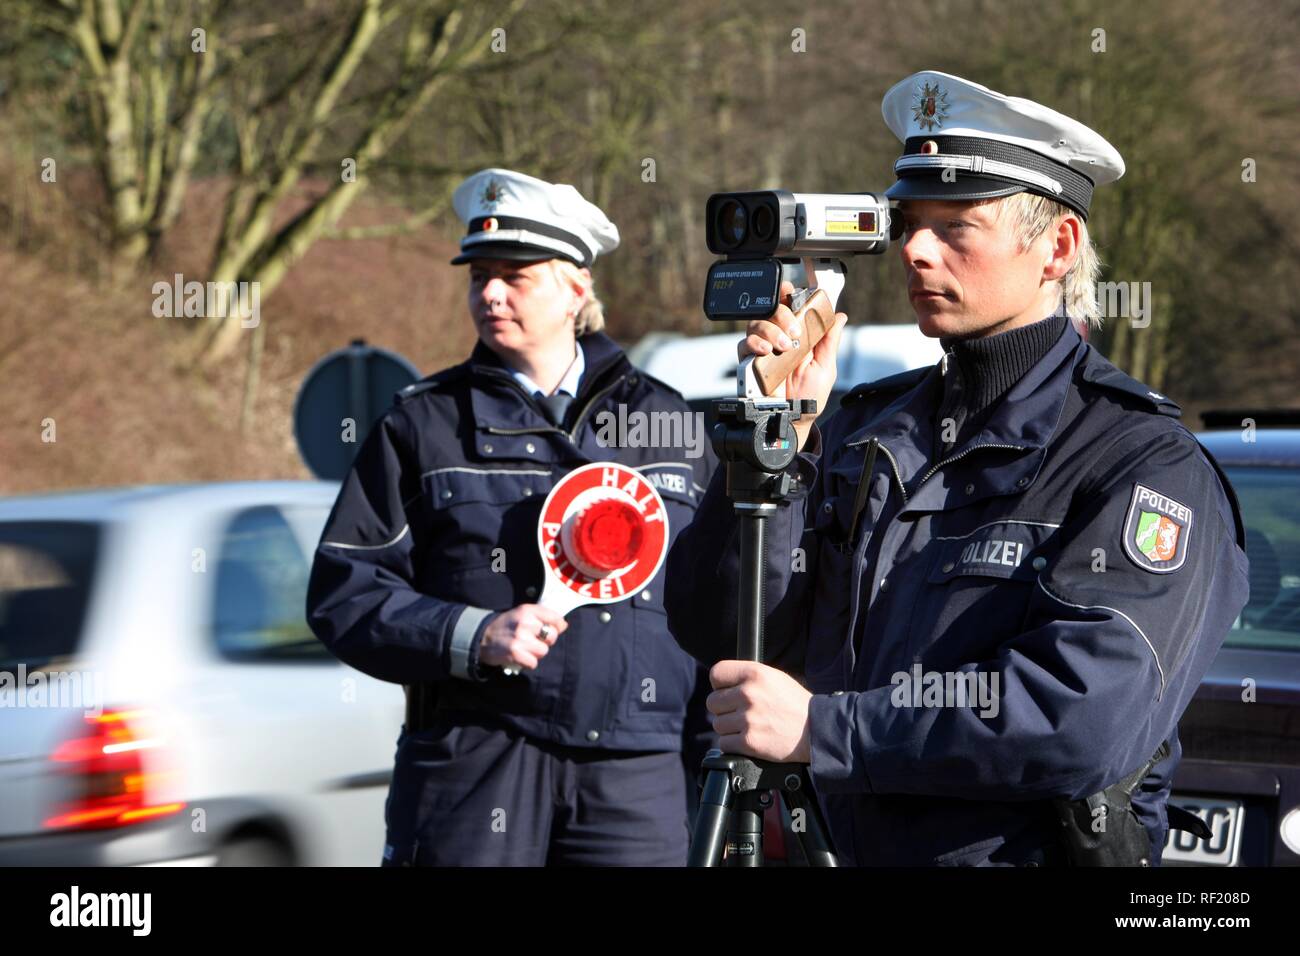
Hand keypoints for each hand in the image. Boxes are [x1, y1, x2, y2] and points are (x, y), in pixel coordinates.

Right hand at [478, 604, 567, 671]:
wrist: (482, 638)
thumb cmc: (507, 626)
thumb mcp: (522, 614)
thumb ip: (542, 617)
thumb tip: (563, 625)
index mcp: (527, 610)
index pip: (555, 618)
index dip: (557, 627)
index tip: (549, 630)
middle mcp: (525, 622)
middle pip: (552, 637)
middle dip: (545, 642)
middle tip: (532, 641)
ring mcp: (520, 638)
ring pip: (543, 651)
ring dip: (535, 653)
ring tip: (524, 649)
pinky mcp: (515, 652)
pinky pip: (533, 663)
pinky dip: (527, 663)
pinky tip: (519, 656)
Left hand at [706, 660, 812, 762]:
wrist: (817, 730)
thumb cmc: (795, 704)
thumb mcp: (774, 677)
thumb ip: (747, 678)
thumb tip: (721, 685)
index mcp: (754, 673)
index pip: (716, 673)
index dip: (719, 684)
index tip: (725, 691)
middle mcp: (748, 694)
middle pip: (712, 702)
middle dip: (724, 709)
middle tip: (740, 713)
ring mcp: (748, 719)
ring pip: (717, 724)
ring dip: (730, 728)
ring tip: (749, 727)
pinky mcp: (749, 742)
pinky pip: (724, 743)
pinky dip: (733, 745)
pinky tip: (749, 739)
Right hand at [738, 280, 847, 450]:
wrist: (795, 418)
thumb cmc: (810, 396)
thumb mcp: (826, 366)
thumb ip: (829, 340)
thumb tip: (839, 316)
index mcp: (798, 336)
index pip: (790, 308)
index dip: (787, 295)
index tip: (790, 291)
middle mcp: (778, 339)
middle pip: (771, 310)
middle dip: (783, 315)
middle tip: (794, 331)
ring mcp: (763, 350)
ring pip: (757, 324)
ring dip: (771, 330)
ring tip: (784, 347)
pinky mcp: (749, 363)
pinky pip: (744, 344)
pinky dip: (754, 344)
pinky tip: (766, 352)